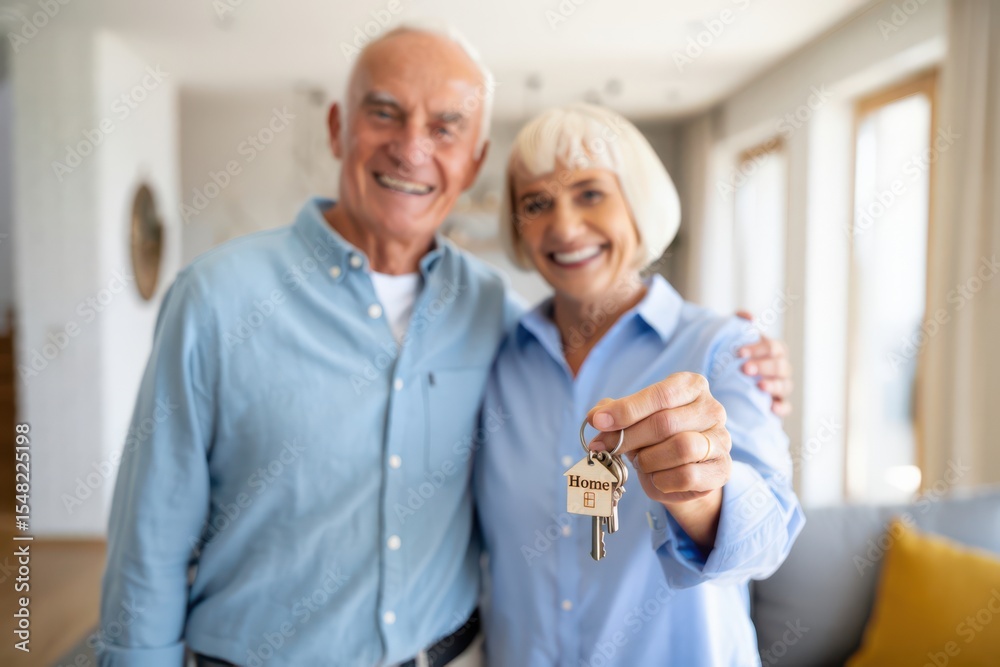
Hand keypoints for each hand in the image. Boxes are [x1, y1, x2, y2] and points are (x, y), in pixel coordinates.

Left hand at [586, 373, 730, 547]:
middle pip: (665, 423)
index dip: (626, 410)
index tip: (597, 422)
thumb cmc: (656, 437)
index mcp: (691, 386)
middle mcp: (711, 409)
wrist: (682, 470)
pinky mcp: (722, 469)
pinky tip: (657, 477)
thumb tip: (596, 415)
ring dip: (649, 459)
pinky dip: (663, 479)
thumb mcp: (634, 419)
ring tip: (640, 461)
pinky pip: (687, 476)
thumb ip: (614, 413)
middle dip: (629, 438)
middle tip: (604, 448)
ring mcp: (721, 440)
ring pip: (680, 448)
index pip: (660, 395)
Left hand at [736, 311, 792, 416]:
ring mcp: (781, 387)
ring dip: (773, 385)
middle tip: (744, 368)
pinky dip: (782, 407)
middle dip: (764, 366)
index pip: (774, 348)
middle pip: (780, 366)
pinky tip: (772, 407)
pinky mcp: (777, 404)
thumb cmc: (736, 355)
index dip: (758, 349)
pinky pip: (786, 407)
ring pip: (785, 385)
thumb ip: (740, 322)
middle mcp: (781, 368)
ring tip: (759, 386)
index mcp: (774, 351)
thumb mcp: (736, 337)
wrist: (727, 379)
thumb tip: (749, 317)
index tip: (739, 352)